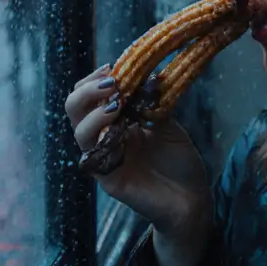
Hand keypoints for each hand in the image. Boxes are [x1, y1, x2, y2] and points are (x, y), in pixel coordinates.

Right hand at [65, 65, 211, 236]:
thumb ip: (152, 102)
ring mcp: (104, 159)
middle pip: (74, 109)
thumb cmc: (179, 162)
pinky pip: (95, 157)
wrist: (193, 198)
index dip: (95, 79)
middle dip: (87, 91)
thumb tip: (147, 75)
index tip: (115, 67)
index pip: (88, 95)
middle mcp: (103, 138)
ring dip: (96, 112)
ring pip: (80, 132)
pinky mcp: (109, 180)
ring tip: (118, 104)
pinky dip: (105, 138)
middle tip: (112, 84)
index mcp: (113, 121)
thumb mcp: (167, 123)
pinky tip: (122, 128)